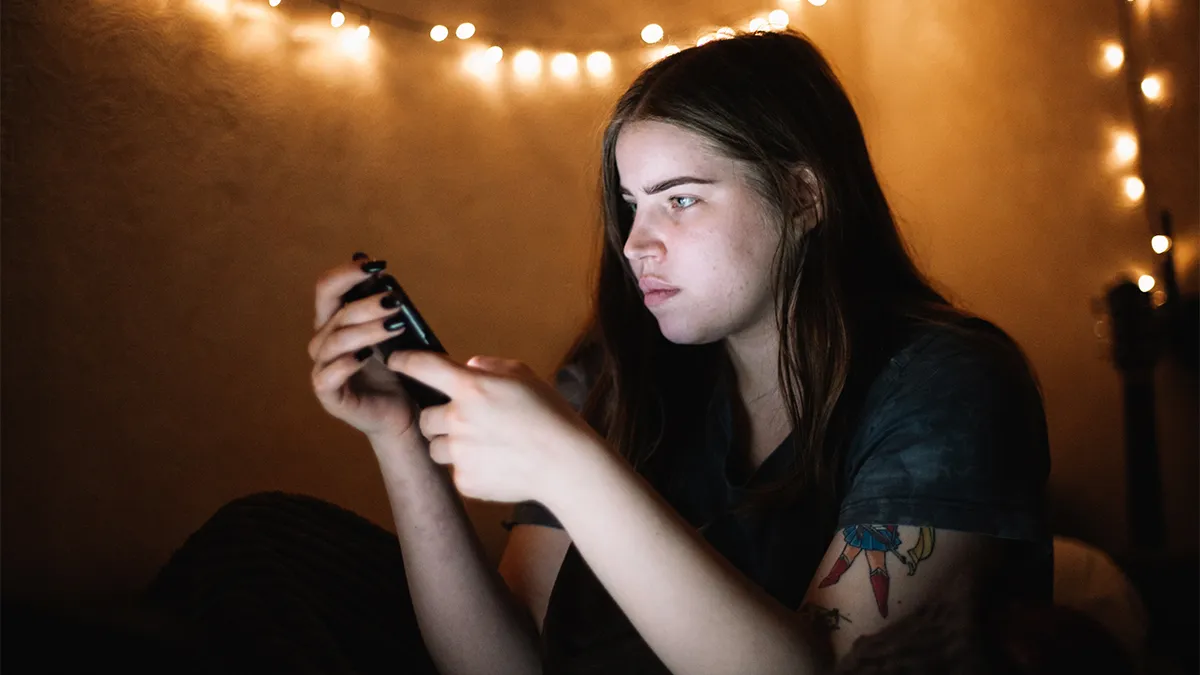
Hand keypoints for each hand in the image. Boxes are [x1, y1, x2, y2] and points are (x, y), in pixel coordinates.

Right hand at [308, 253, 416, 440]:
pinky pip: (327, 376)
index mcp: (335, 322)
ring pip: (334, 342)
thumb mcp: (396, 333)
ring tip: (395, 326)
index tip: (375, 264)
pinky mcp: (329, 396)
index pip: (328, 289)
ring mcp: (323, 369)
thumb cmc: (399, 371)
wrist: (405, 414)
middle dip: (364, 303)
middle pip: (333, 314)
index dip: (346, 273)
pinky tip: (366, 357)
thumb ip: (385, 307)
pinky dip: (345, 364)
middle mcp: (324, 343)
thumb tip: (381, 272)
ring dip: (365, 330)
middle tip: (394, 302)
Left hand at [386, 351, 600, 503]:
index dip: (404, 361)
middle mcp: (458, 419)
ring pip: (437, 448)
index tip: (396, 360)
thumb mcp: (524, 376)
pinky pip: (456, 472)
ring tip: (485, 446)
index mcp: (471, 388)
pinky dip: (470, 468)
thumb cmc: (550, 415)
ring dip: (452, 446)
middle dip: (440, 419)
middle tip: (466, 423)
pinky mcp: (464, 481)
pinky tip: (496, 464)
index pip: (423, 367)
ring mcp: (459, 453)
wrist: (564, 463)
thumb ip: (491, 367)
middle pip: (426, 418)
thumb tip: (469, 366)